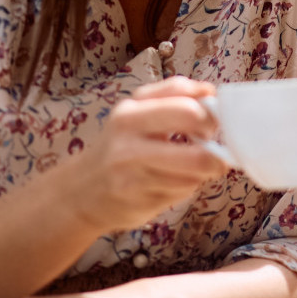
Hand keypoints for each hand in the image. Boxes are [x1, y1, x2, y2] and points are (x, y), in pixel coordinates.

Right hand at [53, 76, 227, 235]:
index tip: (215, 121)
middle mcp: (127, 145)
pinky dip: (187, 186)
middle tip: (216, 149)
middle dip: (216, 149)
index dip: (212, 114)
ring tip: (190, 166)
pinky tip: (171, 181)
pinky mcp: (140, 204)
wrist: (80, 191)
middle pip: (196, 144)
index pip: (185, 106)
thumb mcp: (137, 111)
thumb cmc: (120, 145)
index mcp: (130, 114)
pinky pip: (182, 192)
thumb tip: (212, 93)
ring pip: (194, 173)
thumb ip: (174, 95)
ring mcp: (133, 177)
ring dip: (202, 171)